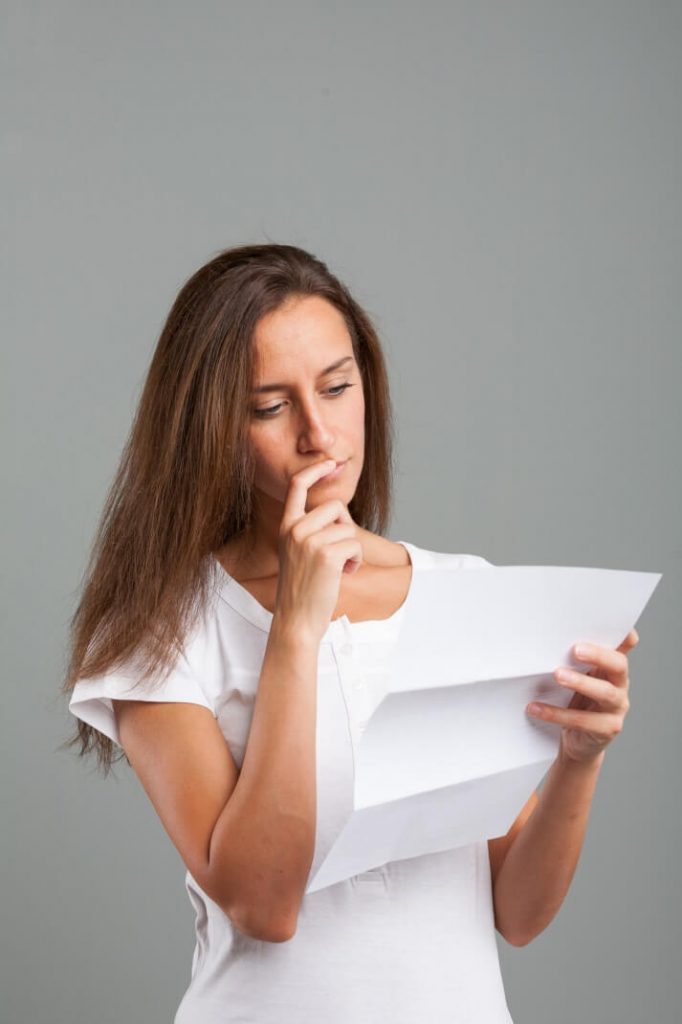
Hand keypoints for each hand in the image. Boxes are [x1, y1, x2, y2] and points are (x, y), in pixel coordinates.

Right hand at [274, 458, 362, 645]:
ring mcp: (309, 541)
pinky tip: (344, 574)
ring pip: (348, 528)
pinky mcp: (326, 555)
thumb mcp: (298, 553)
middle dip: (345, 527)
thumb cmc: (303, 589)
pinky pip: (355, 545)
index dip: (314, 470)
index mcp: (286, 527)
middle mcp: (294, 530)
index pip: (297, 487)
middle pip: (335, 507)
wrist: (296, 619)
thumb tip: (339, 513)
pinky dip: (355, 561)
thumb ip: (311, 530)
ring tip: (339, 567)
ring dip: (351, 549)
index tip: (331, 462)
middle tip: (339, 552)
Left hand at [526, 628, 639, 764]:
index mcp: (612, 668)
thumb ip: (573, 660)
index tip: (616, 626)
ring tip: (557, 675)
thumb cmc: (576, 702)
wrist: (578, 742)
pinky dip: (556, 714)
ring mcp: (616, 708)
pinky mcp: (607, 729)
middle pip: (619, 665)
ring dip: (580, 682)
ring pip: (604, 693)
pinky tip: (535, 707)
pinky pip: (582, 721)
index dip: (625, 636)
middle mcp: (620, 685)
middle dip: (599, 656)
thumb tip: (550, 637)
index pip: (625, 647)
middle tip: (575, 650)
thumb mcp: (577, 677)